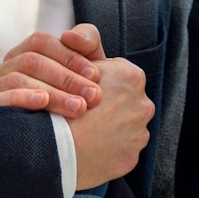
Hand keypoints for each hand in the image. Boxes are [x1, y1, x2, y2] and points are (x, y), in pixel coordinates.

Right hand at [0, 25, 103, 116]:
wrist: (63, 145)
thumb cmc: (76, 99)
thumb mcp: (86, 71)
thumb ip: (87, 44)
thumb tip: (70, 35)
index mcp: (26, 53)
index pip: (40, 42)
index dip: (68, 55)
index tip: (95, 75)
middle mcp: (6, 68)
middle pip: (31, 60)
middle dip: (66, 78)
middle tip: (93, 96)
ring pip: (18, 79)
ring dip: (52, 92)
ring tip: (78, 107)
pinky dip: (22, 98)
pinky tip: (43, 102)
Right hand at [68, 52, 152, 189]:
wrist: (55, 149)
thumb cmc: (60, 100)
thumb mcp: (71, 62)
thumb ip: (83, 47)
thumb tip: (75, 38)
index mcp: (131, 77)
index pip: (117, 74)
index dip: (95, 81)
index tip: (80, 91)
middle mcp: (143, 104)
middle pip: (124, 101)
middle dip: (106, 105)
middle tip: (81, 113)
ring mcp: (139, 134)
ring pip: (123, 127)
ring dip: (108, 128)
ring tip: (83, 132)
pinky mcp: (131, 158)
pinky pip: (120, 151)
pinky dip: (107, 150)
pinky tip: (88, 148)